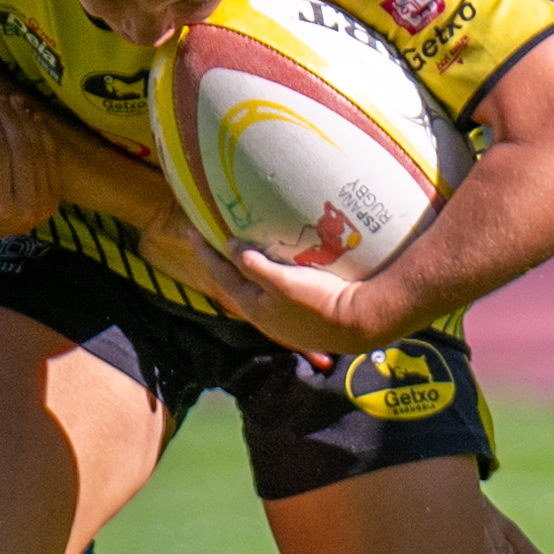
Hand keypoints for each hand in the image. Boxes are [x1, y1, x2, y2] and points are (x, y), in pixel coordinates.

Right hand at [0, 95, 63, 242]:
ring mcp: (44, 203)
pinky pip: (51, 159)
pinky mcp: (54, 198)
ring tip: (14, 101)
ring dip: (27, 122)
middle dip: (10, 118)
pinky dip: (43, 135)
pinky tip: (32, 116)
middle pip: (21, 150)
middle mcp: (26, 206)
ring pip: (39, 151)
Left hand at [189, 240, 396, 360]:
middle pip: (234, 282)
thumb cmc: (321, 301)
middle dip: (222, 261)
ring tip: (240, 250)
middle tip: (212, 239)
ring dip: (245, 269)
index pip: (220, 274)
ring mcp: (282, 318)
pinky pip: (274, 292)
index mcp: (253, 306)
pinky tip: (275, 268)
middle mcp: (263, 315)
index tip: (193, 230)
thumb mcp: (283, 282)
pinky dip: (266, 277)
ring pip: (254, 289)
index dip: (206, 252)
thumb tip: (230, 247)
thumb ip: (253, 266)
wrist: (361, 323)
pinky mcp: (300, 317)